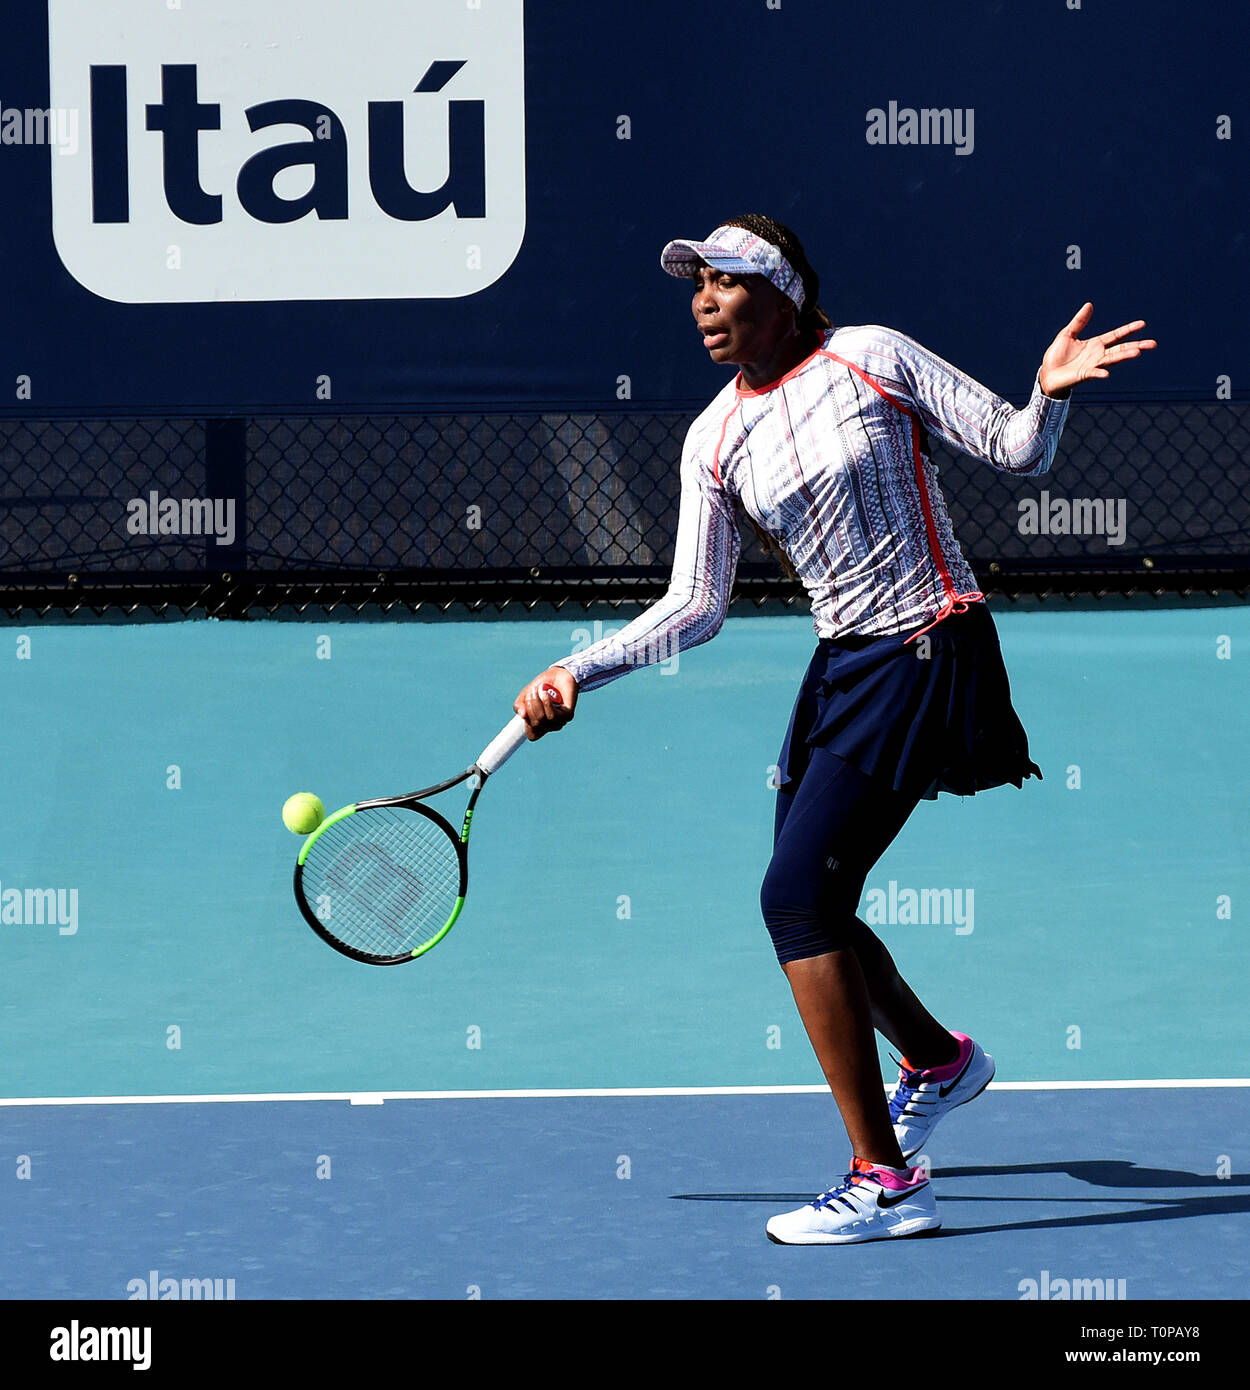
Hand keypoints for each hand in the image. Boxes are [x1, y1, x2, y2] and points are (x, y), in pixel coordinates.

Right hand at [513, 666, 578, 740]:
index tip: (525, 708)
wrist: (557, 675)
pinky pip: (553, 715)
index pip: (533, 736)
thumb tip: (522, 715)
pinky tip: (545, 693)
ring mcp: (560, 721)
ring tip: (538, 690)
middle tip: (532, 693)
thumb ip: (520, 705)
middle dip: (530, 706)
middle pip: (535, 725)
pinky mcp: (568, 715)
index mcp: (541, 725)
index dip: (526, 725)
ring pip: (543, 719)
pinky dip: (546, 703)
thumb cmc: (542, 686)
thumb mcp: (526, 695)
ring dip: (537, 703)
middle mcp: (551, 726)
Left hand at [1039, 303, 1156, 398]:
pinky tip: (1107, 374)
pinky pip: (1094, 373)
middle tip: (1152, 344)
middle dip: (1136, 346)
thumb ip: (1079, 321)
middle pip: (1121, 349)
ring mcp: (1092, 365)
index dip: (1128, 329)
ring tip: (1137, 353)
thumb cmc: (1057, 356)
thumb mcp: (1067, 334)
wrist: (1047, 374)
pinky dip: (1100, 373)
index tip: (1142, 324)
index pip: (1116, 335)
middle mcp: (1098, 355)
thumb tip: (1089, 305)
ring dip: (1124, 356)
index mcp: (1095, 344)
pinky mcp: (1083, 375)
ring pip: (1112, 360)